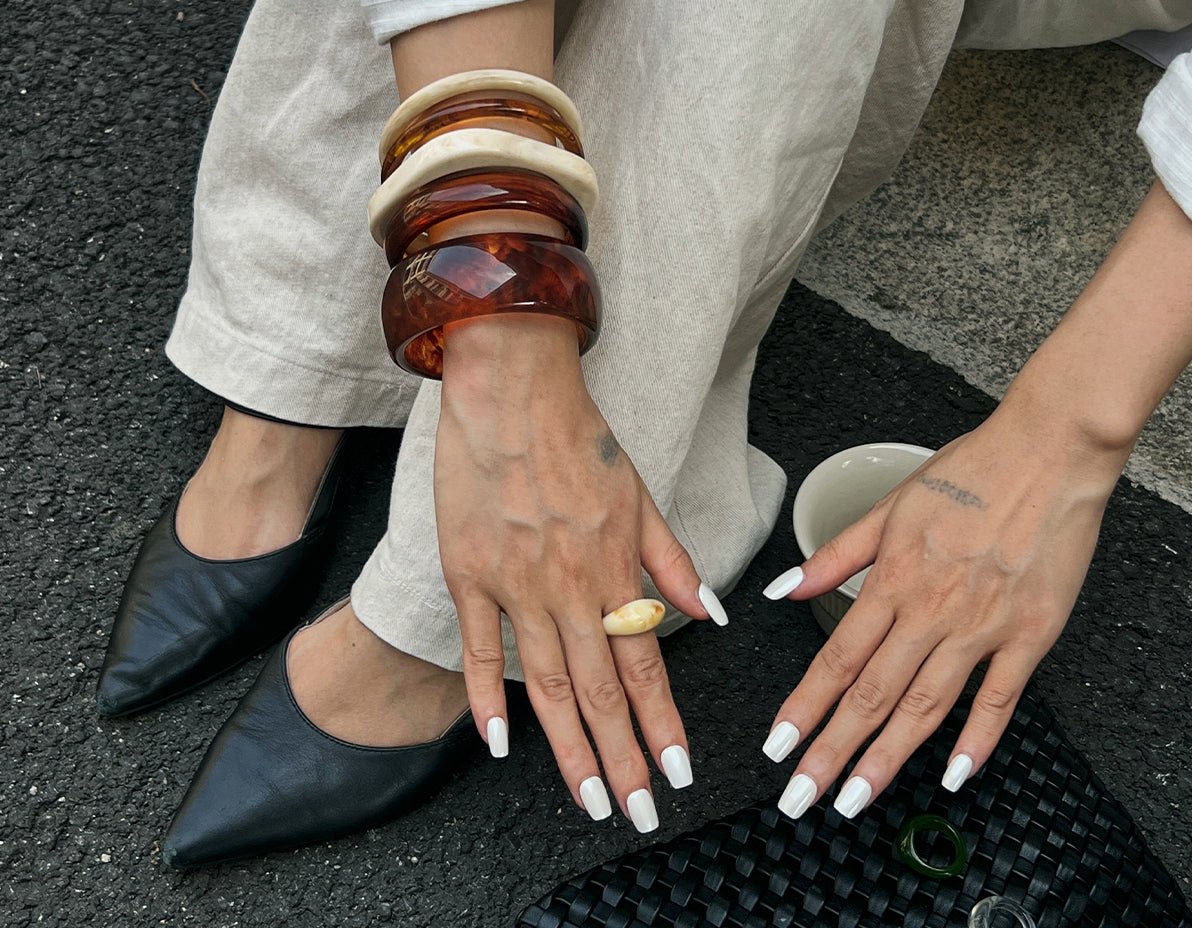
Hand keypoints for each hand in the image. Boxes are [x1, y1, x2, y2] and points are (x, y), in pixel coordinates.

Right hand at [434, 314, 721, 828]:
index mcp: (615, 567)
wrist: (512, 393)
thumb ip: (673, 562)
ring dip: (569, 747)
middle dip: (623, 757)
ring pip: (546, 684)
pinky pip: (481, 649)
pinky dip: (488, 700)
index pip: (646, 665)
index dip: (663, 724)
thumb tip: (709, 616)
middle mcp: (569, 586)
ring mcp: (516, 585)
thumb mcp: (641, 494)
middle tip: (637, 809)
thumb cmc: (578, 437)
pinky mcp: (470, 574)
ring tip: (588, 797)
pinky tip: (500, 745)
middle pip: (599, 689)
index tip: (676, 770)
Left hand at [762, 406, 1126, 819]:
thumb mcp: (889, 506)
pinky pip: (1000, 699)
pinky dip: (978, 740)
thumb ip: (834, 556)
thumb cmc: (968, 473)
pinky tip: (954, 774)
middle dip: (831, 751)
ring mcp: (982, 627)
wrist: (1047, 454)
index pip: (836, 658)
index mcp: (892, 579)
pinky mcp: (1030, 635)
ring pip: (926, 707)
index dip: (803, 708)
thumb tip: (783, 590)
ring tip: (857, 799)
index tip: (778, 747)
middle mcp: (931, 611)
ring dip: (888, 758)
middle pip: (872, 694)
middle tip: (801, 797)